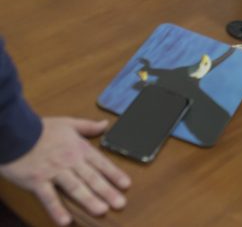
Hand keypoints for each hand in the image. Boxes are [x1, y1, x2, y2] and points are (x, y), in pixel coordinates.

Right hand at [0, 117, 129, 225]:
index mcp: (79, 148)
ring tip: (101, 210)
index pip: (101, 163)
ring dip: (89, 200)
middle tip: (120, 204)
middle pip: (92, 178)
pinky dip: (57, 209)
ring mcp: (54, 172)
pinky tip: (66, 221)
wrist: (15, 133)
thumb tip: (105, 124)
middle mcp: (70, 161)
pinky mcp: (37, 181)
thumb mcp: (68, 123)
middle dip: (107, 191)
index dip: (114, 174)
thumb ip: (88, 126)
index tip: (126, 185)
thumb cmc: (41, 129)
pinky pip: (49, 197)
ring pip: (75, 187)